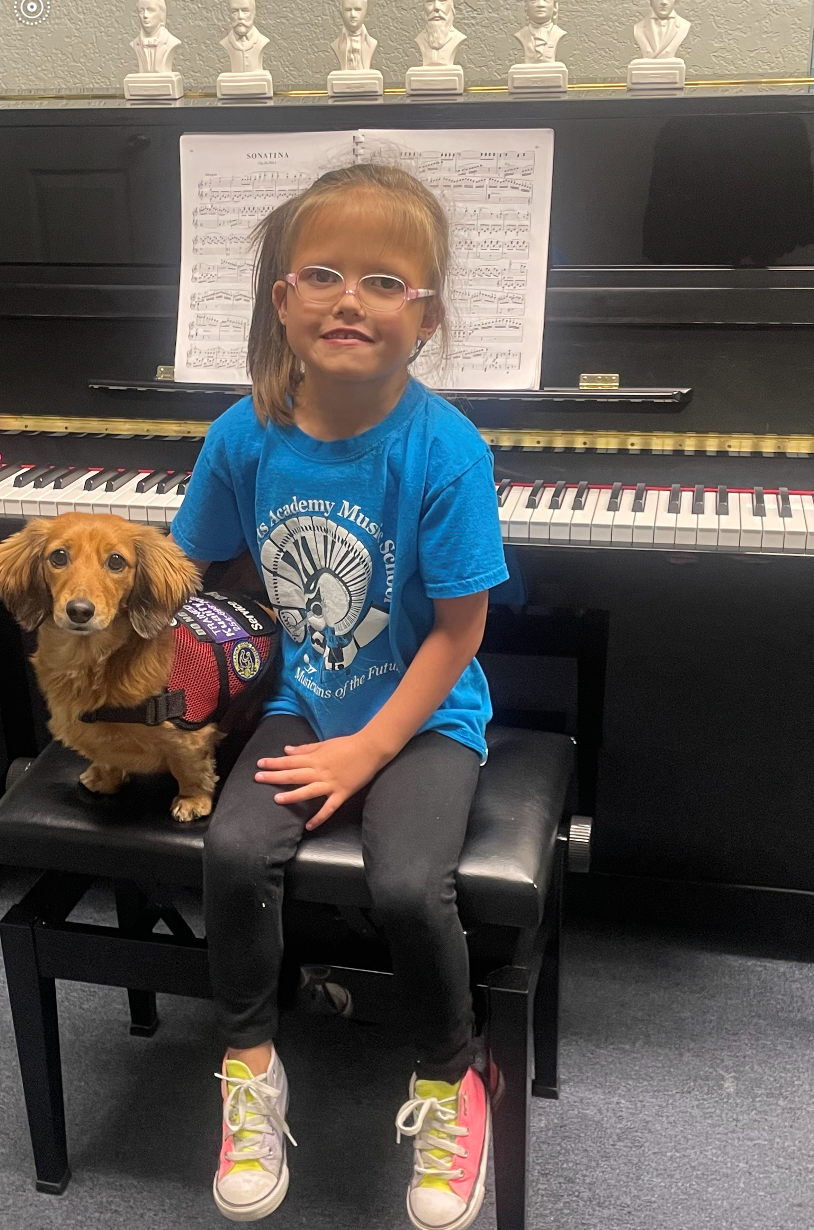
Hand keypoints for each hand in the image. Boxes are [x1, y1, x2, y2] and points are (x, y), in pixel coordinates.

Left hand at [255, 733, 389, 828]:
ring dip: (292, 796)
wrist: (371, 748)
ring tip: (277, 799)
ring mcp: (330, 783)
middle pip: (294, 775)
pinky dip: (319, 817)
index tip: (260, 764)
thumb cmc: (348, 744)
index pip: (290, 760)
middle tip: (258, 778)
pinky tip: (308, 826)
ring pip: (308, 791)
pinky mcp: (341, 793)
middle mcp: (319, 771)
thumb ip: (305, 748)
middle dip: (275, 777)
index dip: (274, 762)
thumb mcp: (324, 744)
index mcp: (315, 758)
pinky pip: (328, 808)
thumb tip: (287, 750)